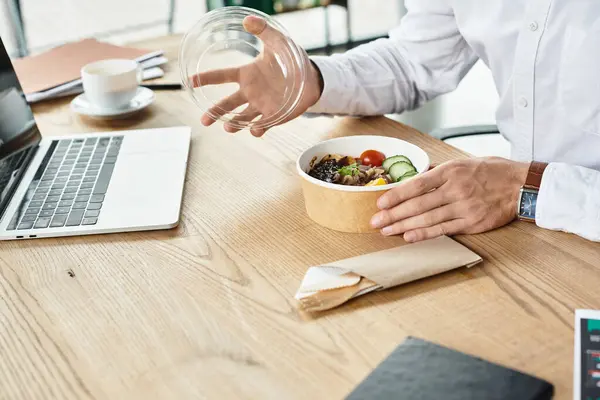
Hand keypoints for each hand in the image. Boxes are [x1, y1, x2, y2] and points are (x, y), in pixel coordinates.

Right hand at [190, 16, 323, 136]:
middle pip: (227, 104)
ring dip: (234, 124)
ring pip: (242, 118)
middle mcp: (250, 92)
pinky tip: (254, 130)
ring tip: (227, 128)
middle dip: (215, 112)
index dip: (206, 78)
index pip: (222, 76)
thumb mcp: (278, 42)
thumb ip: (263, 31)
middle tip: (204, 120)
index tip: (191, 82)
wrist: (311, 78)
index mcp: (246, 75)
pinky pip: (263, 125)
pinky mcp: (274, 116)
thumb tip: (248, 20)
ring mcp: (261, 106)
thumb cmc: (291, 59)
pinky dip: (258, 129)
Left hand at [370, 157, 529, 241]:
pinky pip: (443, 230)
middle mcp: (456, 189)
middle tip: (375, 222)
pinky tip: (408, 236)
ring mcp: (464, 207)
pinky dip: (424, 234)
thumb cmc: (492, 172)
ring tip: (387, 231)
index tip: (380, 203)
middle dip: (393, 214)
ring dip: (403, 226)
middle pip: (418, 204)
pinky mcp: (472, 223)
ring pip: (427, 219)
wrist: (522, 185)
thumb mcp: (464, 162)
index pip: (417, 184)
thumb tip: (416, 176)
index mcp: (451, 171)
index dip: (396, 195)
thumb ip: (440, 171)